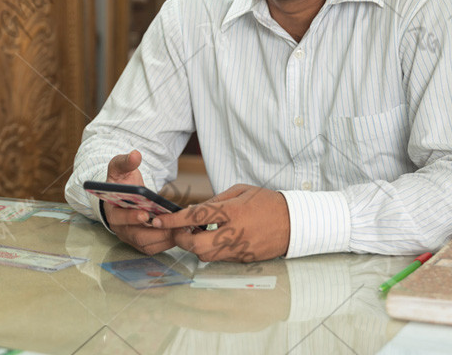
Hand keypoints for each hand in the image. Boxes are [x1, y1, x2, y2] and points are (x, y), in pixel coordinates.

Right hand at [103, 150, 176, 254]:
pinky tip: (182, 231)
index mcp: (112, 210)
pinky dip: (169, 242)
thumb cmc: (121, 182)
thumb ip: (126, 162)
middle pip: (137, 237)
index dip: (131, 218)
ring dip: (166, 238)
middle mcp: (120, 228)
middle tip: (175, 224)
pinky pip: (156, 247)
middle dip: (157, 232)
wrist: (123, 195)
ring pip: (149, 245)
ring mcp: (131, 237)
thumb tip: (135, 155)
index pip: (119, 218)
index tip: (145, 214)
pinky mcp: (142, 243)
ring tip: (183, 227)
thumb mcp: (120, 168)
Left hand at [152, 184, 289, 261]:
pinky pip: (220, 258)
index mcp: (232, 211)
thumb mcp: (240, 191)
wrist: (293, 222)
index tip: (157, 220)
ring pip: (206, 256)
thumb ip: (216, 200)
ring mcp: (239, 249)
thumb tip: (195, 211)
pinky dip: (212, 250)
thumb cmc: (266, 202)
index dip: (173, 220)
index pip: (195, 217)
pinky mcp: (244, 259)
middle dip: (182, 239)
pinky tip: (214, 239)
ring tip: (197, 234)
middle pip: (196, 245)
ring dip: (196, 246)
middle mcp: (234, 233)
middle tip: (179, 230)